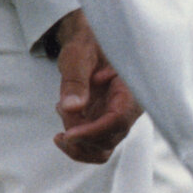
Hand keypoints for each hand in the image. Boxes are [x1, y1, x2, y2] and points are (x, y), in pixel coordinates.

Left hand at [49, 10, 142, 162]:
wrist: (90, 43)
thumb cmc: (88, 43)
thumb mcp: (78, 55)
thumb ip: (76, 80)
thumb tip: (72, 108)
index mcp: (130, 88)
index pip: (119, 120)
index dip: (94, 131)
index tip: (69, 133)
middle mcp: (128, 108)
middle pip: (110, 139)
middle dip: (80, 135)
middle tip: (61, 113)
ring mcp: (116, 118)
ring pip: (102, 149)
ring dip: (77, 144)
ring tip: (62, 117)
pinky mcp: (104, 124)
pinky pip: (94, 146)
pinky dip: (76, 144)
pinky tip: (63, 127)